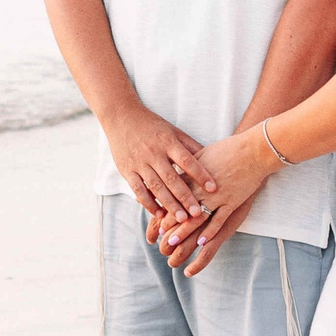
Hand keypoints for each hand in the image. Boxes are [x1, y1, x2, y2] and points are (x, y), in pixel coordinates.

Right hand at [101, 106, 216, 221]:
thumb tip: (211, 159)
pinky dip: (148, 203)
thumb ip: (190, 146)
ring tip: (182, 219)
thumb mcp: (173, 131)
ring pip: (156, 187)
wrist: (121, 117)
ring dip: (169, 204)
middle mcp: (154, 153)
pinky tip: (159, 214)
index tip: (213, 188)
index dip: (200, 174)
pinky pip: (138, 190)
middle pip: (172, 178)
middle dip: (185, 197)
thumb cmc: (152, 125)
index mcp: (168, 142)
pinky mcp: (127, 170)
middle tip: (198, 213)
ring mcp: (139, 163)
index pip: (187, 160)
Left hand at [149, 130, 272, 271]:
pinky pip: (219, 220)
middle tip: (158, 235)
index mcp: (193, 175)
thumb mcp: (203, 154)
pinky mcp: (232, 201)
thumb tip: (175, 170)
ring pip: (197, 216)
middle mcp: (202, 187)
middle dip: (169, 222)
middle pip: (181, 207)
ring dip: (183, 231)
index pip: (174, 193)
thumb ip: (188, 165)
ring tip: (172, 242)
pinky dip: (209, 231)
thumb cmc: (228, 149)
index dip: (164, 206)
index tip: (154, 218)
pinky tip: (200, 243)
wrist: (254, 150)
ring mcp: (218, 196)